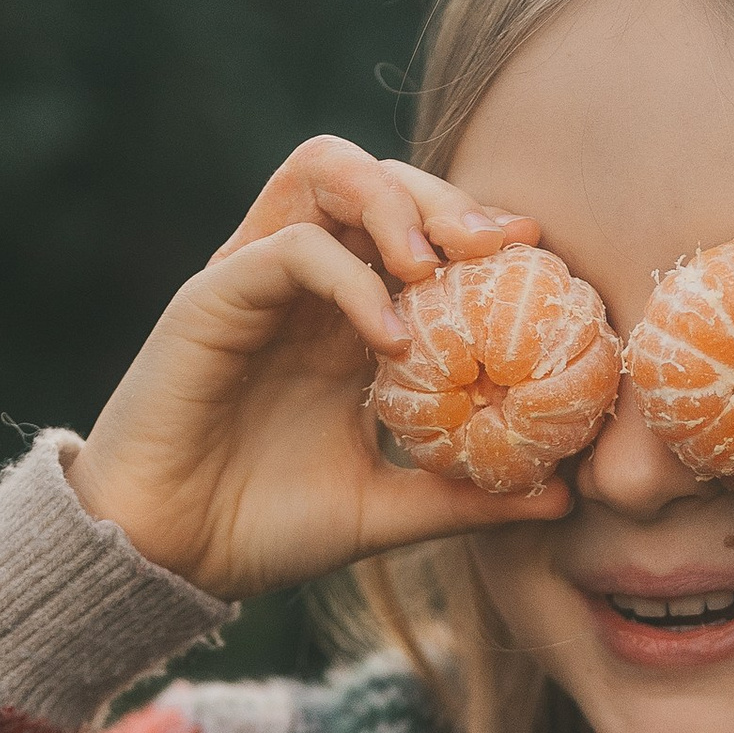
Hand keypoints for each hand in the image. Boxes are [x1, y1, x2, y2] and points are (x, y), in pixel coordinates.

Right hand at [68, 135, 571, 596]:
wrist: (166, 558)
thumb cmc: (260, 529)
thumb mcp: (384, 512)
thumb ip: (464, 497)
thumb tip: (567, 496)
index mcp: (342, 320)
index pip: (414, 231)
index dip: (474, 226)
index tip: (539, 252)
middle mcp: (303, 285)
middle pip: (376, 180)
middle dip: (443, 197)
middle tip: (500, 244)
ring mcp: (255, 280)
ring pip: (323, 173)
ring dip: (391, 201)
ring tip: (436, 265)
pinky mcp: (214, 294)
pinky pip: (291, 247)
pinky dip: (350, 277)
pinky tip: (391, 336)